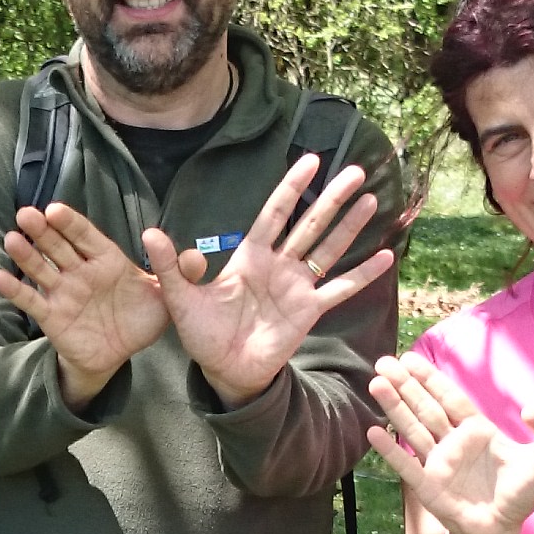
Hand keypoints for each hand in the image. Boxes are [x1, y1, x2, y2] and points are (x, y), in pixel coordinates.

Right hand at [0, 202, 166, 408]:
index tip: (55, 209)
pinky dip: (14, 290)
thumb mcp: (165, 297)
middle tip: (26, 214)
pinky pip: (31, 301)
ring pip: (41, 269)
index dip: (71, 223)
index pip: (86, 236)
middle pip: (58, 246)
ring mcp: (63, 292)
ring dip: (25, 254)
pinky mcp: (52, 315)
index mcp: (106, 260)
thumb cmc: (139, 318)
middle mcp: (81, 271)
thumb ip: (177, 273)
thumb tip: (197, 256)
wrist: (119, 353)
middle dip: (42, 230)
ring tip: (11, 239)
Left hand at [150, 153, 394, 406]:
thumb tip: (148, 233)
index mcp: (250, 256)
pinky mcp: (309, 312)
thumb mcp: (180, 298)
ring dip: (349, 227)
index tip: (312, 161)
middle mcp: (278, 265)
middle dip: (332, 199)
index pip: (275, 213)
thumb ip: (171, 266)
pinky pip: (340, 289)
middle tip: (355, 172)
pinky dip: (362, 275)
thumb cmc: (202, 334)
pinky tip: (385, 257)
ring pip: (328, 249)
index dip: (292, 188)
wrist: (223, 372)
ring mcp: (297, 287)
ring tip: (370, 201)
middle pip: (310, 224)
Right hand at [368, 354, 533, 533]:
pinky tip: (372, 433)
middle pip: (426, 408)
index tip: (412, 358)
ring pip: (414, 430)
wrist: (501, 532)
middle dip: (406, 385)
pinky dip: (390, 451)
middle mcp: (452, 443)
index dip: (432, 379)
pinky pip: (408, 466)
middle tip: (384, 361)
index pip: (450, 399)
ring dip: (395, 408)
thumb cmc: (518, 496)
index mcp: (475, 431)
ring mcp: (438, 464)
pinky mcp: (430, 487)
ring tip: (376, 384)